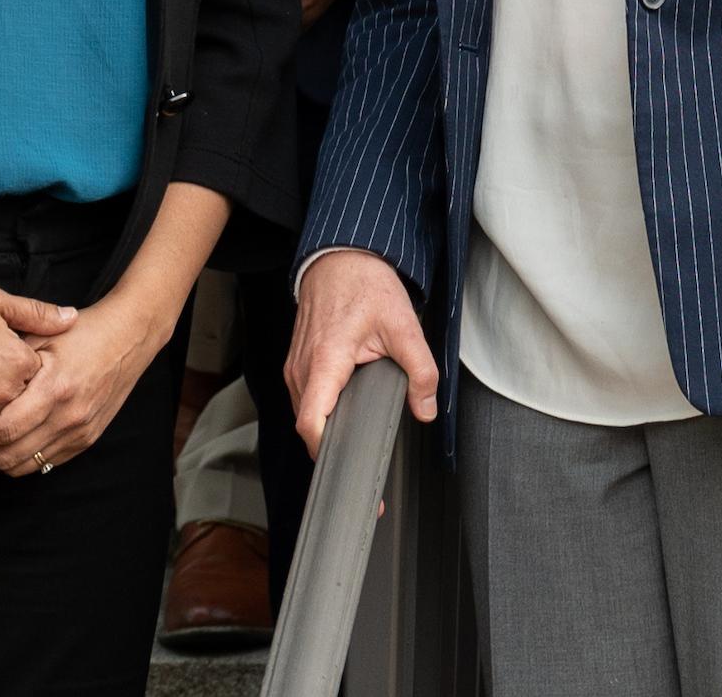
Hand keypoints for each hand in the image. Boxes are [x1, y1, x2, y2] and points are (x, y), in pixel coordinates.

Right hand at [0, 280, 65, 435]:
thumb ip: (37, 314)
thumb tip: (71, 318)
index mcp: (18, 362)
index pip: (46, 376)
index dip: (39, 369)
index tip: (30, 362)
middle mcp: (1, 393)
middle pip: (28, 405)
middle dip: (26, 399)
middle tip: (17, 390)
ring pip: (5, 429)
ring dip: (6, 422)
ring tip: (2, 408)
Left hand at [0, 282, 177, 476]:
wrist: (130, 336)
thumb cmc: (84, 331)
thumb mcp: (43, 336)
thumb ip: (10, 361)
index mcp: (55, 388)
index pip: (2, 430)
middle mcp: (69, 416)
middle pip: (9, 456)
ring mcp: (80, 431)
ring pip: (26, 466)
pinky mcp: (87, 438)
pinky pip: (46, 463)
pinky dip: (22, 459)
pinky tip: (10, 443)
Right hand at [285, 247, 439, 445]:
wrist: (342, 258)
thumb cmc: (366, 286)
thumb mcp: (405, 326)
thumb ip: (421, 370)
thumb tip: (426, 408)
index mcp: (324, 361)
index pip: (310, 423)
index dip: (325, 450)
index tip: (347, 462)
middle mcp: (302, 368)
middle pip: (308, 424)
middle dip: (333, 445)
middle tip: (363, 461)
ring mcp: (295, 367)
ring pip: (306, 412)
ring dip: (327, 426)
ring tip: (355, 435)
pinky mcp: (297, 364)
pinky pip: (306, 397)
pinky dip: (323, 408)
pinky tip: (345, 408)